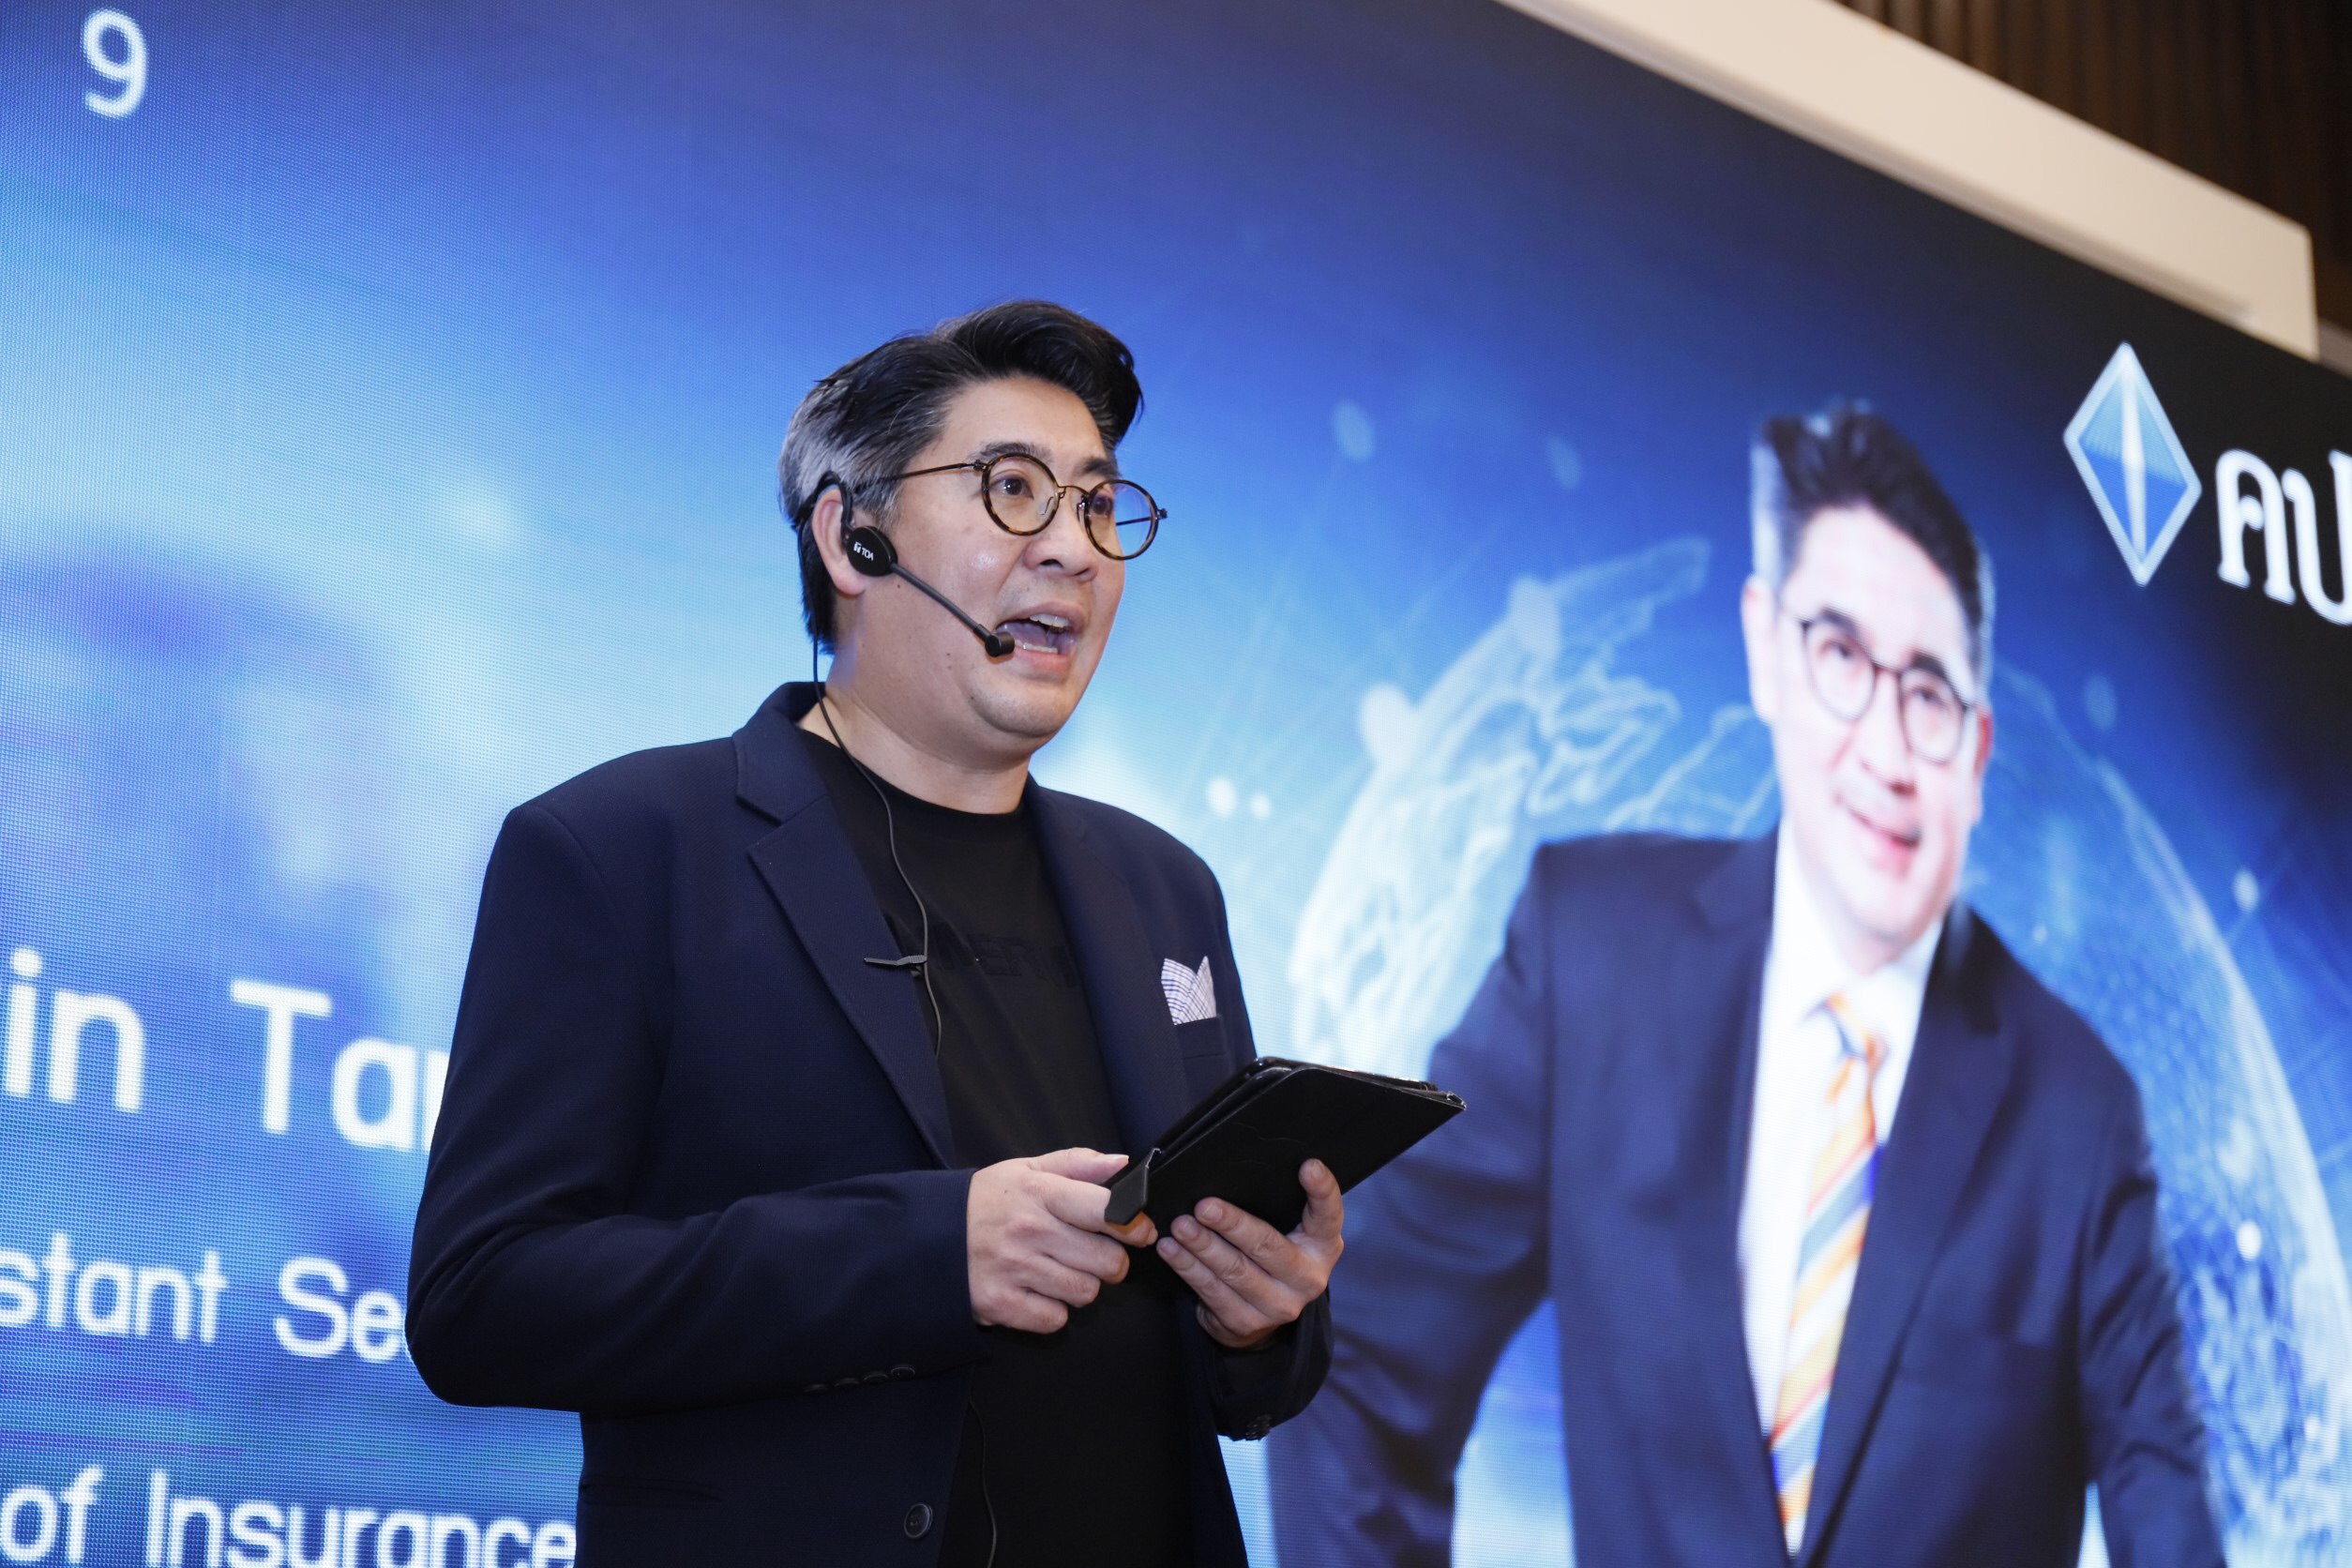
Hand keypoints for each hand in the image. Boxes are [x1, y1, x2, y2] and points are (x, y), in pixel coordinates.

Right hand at [967, 1148, 1159, 1333]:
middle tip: (1095, 1256)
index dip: (1132, 1223)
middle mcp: (1029, 1231)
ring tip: (1060, 1272)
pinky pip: (1055, 1319)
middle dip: (1111, 1261)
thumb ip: (1078, 1164)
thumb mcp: (1027, 1170)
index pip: (1105, 1210)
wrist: (925, 1235)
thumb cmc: (986, 1201)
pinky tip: (1038, 1292)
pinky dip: (1053, 1311)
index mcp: (1040, 1193)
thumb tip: (1124, 1163)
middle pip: (1107, 1260)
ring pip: (1085, 1292)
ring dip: (1082, 1286)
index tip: (1138, 1229)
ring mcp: (1014, 1270)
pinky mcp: (1001, 1304)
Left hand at [1158, 1159, 1343, 1349]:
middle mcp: (1307, 1279)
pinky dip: (1188, 1267)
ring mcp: (1278, 1305)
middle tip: (1204, 1206)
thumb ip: (1279, 1209)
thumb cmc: (1274, 1258)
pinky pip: (1212, 1290)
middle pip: (1267, 1246)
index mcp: (1322, 1247)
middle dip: (1232, 1224)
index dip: (1322, 1191)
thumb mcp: (1289, 1233)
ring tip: (1181, 1226)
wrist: (1266, 1319)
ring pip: (1234, 1270)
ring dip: (1202, 1245)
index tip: (1308, 1166)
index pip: (1328, 1216)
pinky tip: (1172, 1250)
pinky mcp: (1246, 1322)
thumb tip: (1236, 1171)